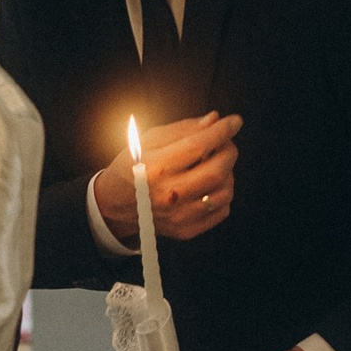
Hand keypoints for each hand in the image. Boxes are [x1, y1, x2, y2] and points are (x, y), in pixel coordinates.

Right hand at [91, 111, 240, 245]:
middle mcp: (168, 194)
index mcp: (155, 167)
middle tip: (225, 143)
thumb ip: (183, 129)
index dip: (222, 131)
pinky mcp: (187, 230)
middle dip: (229, 151)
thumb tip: (214, 120)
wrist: (115, 203)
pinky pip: (222, 210)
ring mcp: (179, 216)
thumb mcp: (149, 140)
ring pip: (224, 192)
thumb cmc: (133, 165)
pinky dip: (223, 193)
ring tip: (214, 164)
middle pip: (217, 171)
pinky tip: (209, 185)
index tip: (235, 121)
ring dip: (228, 173)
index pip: (198, 146)